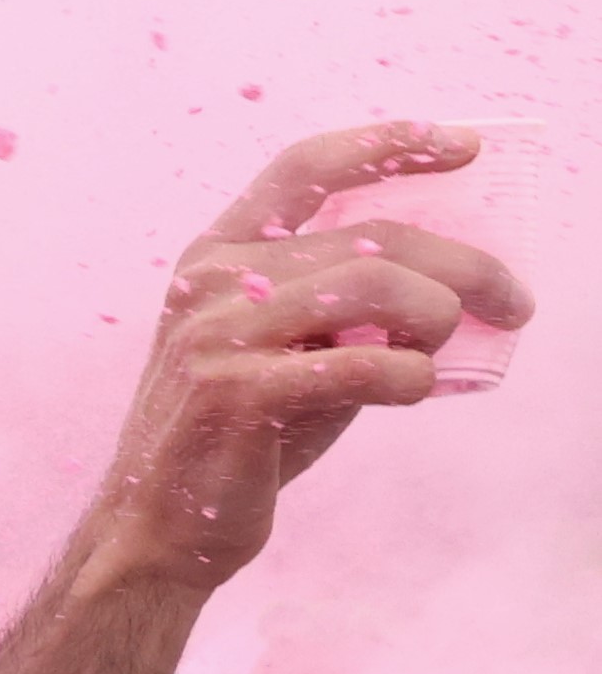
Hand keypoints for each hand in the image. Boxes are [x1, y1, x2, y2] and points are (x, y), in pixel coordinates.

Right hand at [78, 123, 528, 587]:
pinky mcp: (235, 391)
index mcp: (218, 254)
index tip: (465, 145)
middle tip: (513, 303)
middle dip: (465, 266)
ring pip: (376, 285)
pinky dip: (411, 378)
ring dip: (437, 317)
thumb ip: (346, 306)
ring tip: (439, 352)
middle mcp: (212, 280)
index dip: (388, 145)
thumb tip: (451, 285)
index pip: (306, 169)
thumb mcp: (289, 348)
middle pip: (373, 236)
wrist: (159, 528)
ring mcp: (217, 333)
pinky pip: (363, 365)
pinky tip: (412, 392)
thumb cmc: (239, 437)